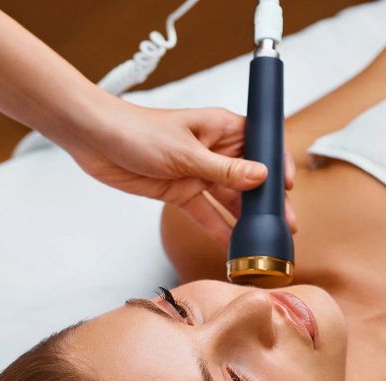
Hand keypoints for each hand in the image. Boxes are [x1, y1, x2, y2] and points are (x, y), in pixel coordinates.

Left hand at [59, 97, 296, 246]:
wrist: (96, 140)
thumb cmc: (138, 131)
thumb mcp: (185, 152)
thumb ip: (223, 170)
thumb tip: (261, 177)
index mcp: (222, 128)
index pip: (262, 144)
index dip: (277, 165)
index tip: (289, 187)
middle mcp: (214, 150)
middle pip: (249, 178)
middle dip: (267, 202)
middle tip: (286, 226)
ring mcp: (197, 172)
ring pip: (229, 199)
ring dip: (246, 220)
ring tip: (264, 242)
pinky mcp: (179, 191)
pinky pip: (205, 213)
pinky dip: (218, 229)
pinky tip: (232, 246)